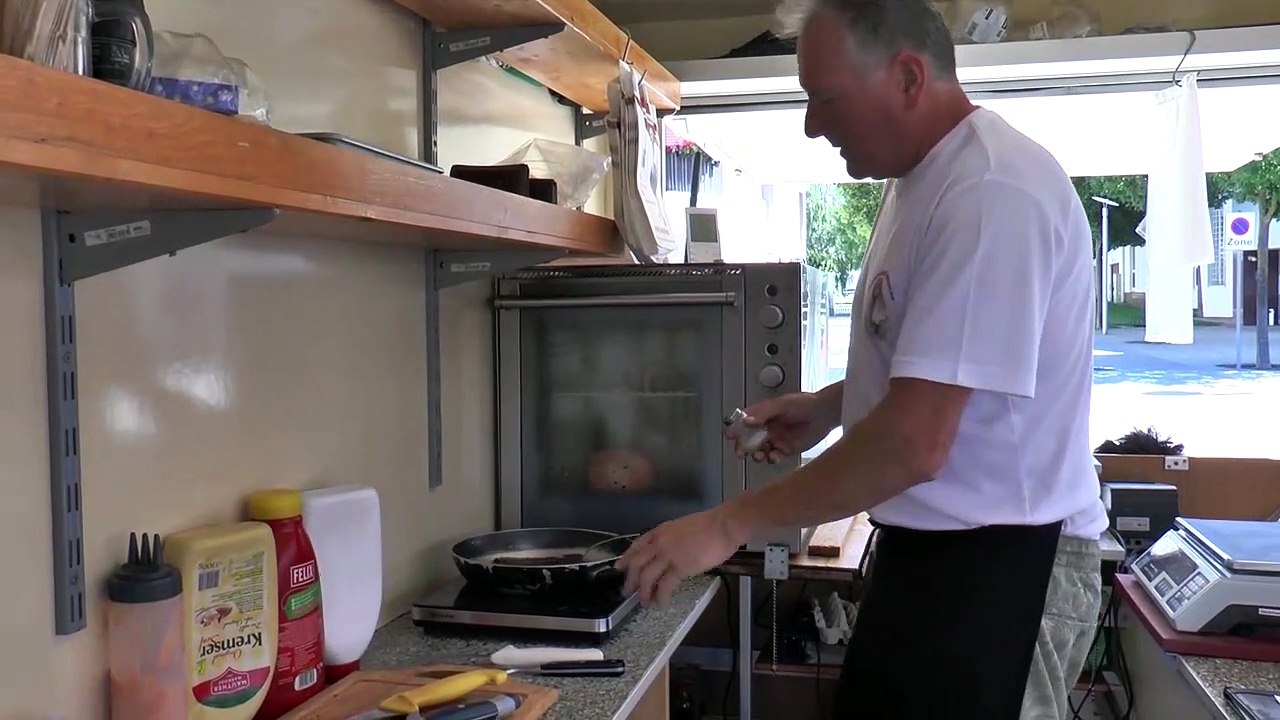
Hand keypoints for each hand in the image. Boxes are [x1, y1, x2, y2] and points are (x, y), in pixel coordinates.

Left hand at [616, 507, 747, 607]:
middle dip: (630, 579)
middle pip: (636, 563)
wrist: (723, 525)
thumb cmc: (711, 526)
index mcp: (660, 531)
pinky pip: (664, 586)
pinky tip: (662, 603)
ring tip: (645, 603)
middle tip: (628, 591)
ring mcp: (668, 555)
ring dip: (643, 592)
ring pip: (646, 577)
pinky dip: (661, 597)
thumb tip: (673, 551)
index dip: (626, 558)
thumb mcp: (683, 528)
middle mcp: (659, 543)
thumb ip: (673, 539)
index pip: (637, 546)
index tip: (620, 567)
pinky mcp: (679, 567)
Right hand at [729, 391, 838, 463]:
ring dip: (756, 454)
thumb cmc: (806, 403)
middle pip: (749, 439)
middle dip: (743, 446)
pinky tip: (774, 456)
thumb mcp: (782, 404)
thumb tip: (747, 421)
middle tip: (740, 451)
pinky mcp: (786, 449)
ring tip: (759, 455)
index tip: (730, 434)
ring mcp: (777, 438)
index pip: (745, 421)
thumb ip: (763, 412)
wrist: (826, 413)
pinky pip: (774, 456)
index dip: (736, 428)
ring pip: (760, 450)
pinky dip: (771, 458)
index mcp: (764, 414)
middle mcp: (768, 427)